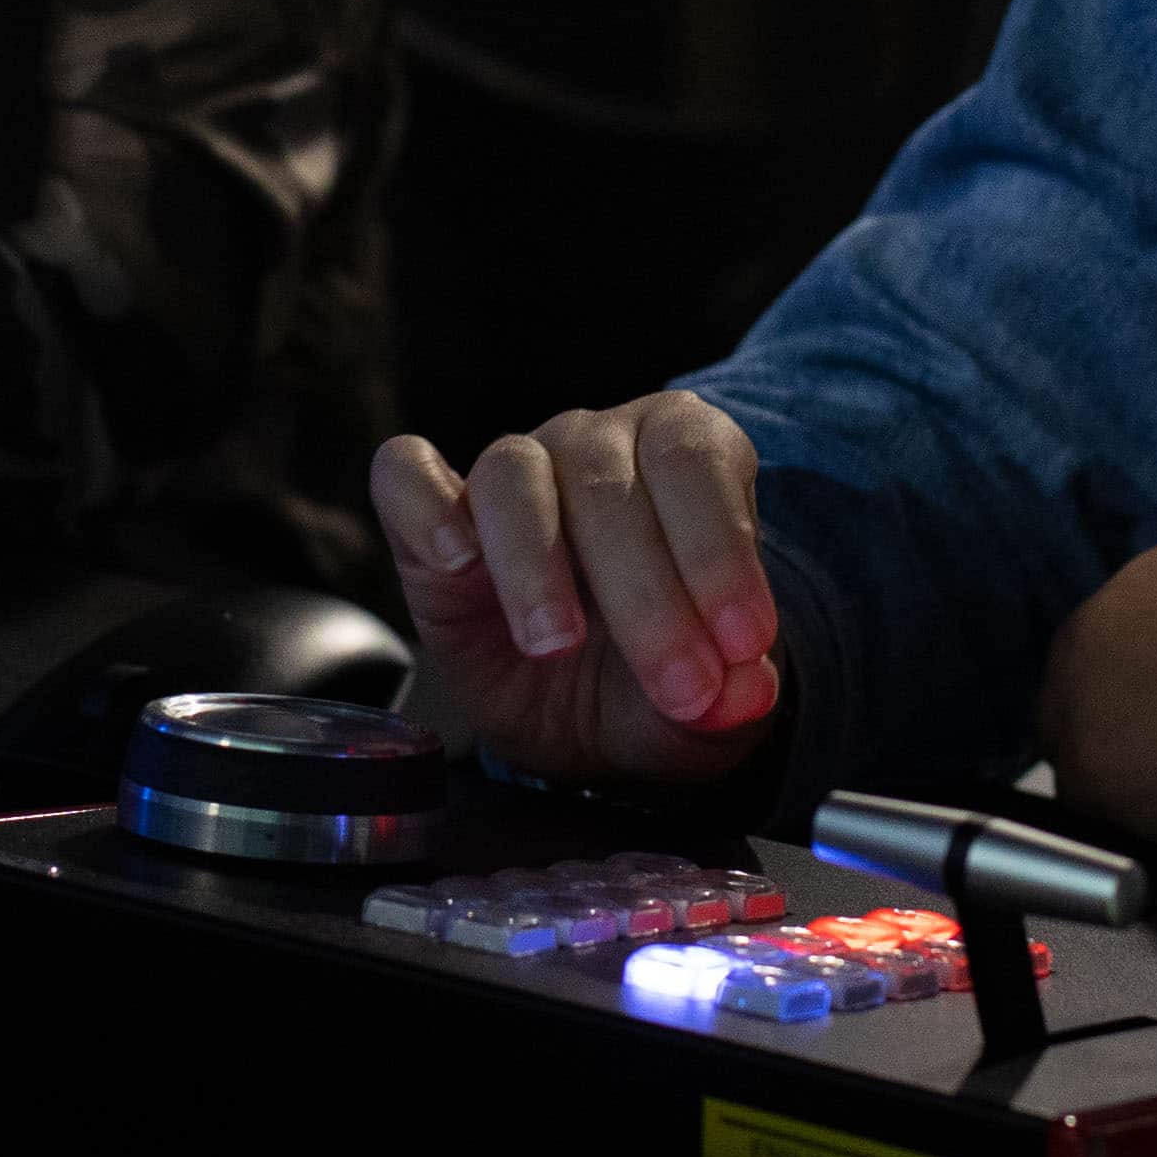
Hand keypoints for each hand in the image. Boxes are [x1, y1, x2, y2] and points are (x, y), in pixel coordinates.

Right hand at [368, 394, 783, 789]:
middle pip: (608, 482)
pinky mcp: (430, 511)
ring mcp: (513, 470)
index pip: (697, 464)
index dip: (722, 549)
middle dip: (648, 596)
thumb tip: (749, 691)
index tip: (743, 641)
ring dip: (535, 563)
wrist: (578, 713)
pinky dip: (425, 508)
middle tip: (680, 687)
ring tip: (555, 644)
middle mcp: (596, 444)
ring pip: (513, 474)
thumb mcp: (708, 712)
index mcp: (682, 455)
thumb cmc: (649, 683)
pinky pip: (407, 474)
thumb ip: (736, 700)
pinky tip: (456, 561)